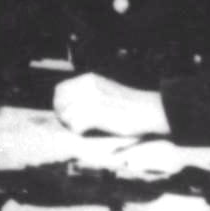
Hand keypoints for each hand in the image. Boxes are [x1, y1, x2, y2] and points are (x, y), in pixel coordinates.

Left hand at [52, 72, 170, 136]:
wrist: (149, 109)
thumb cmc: (129, 103)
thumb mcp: (105, 88)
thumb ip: (87, 91)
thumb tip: (69, 102)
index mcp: (88, 79)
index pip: (59, 90)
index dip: (59, 103)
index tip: (65, 113)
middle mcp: (86, 87)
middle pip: (59, 103)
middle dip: (62, 115)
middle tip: (72, 123)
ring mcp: (90, 100)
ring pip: (66, 116)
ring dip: (71, 124)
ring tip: (82, 128)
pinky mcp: (97, 115)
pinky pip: (76, 126)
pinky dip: (80, 131)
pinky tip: (89, 131)